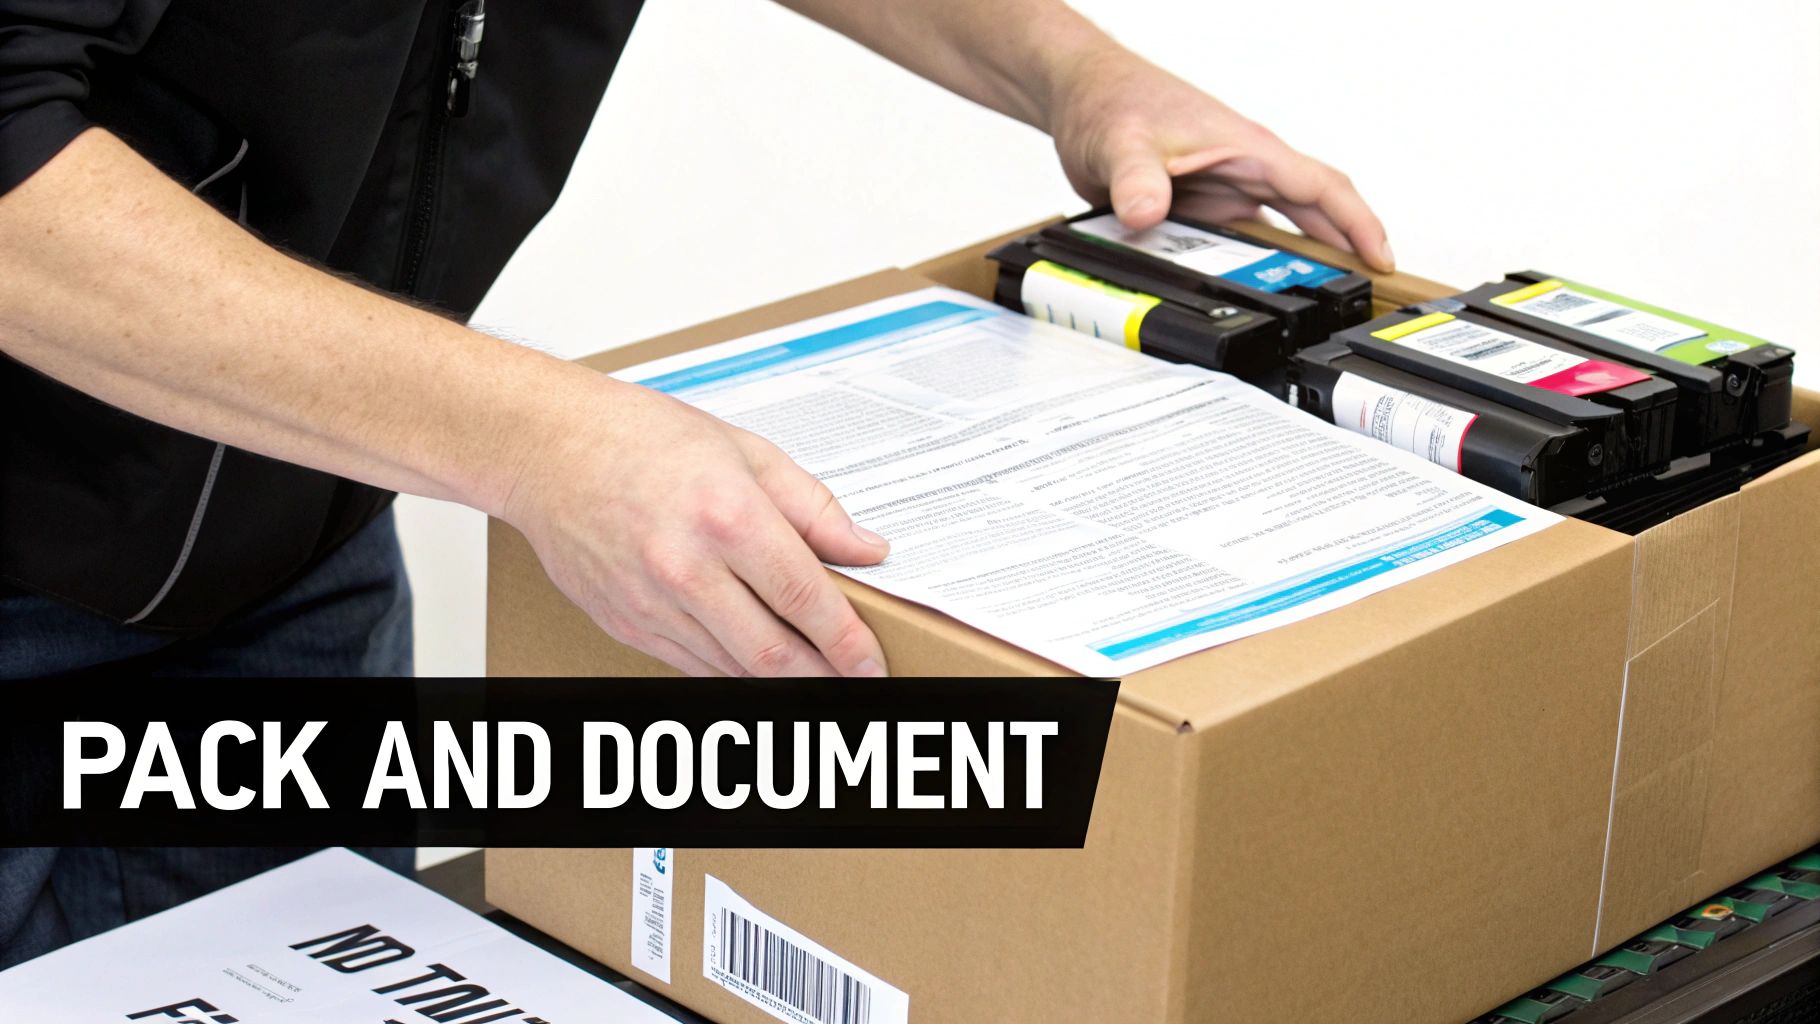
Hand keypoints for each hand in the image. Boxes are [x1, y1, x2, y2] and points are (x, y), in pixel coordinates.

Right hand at [503, 379, 890, 676]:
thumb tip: (866, 549)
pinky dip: (734, 671)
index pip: (805, 598)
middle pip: (773, 653)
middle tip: (855, 682)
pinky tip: (759, 663)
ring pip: (735, 669)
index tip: (872, 662)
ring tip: (816, 674)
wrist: (549, 450)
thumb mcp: (746, 452)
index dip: (848, 641)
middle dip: (824, 676)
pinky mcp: (627, 624)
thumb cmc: (641, 439)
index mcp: (726, 516)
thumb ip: (813, 508)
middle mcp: (687, 568)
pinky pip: (694, 666)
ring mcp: (652, 604)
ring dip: (782, 680)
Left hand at [1045, 48, 1393, 270]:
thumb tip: (1147, 213)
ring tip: (1316, 315)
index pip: (1322, 187)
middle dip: (1343, 257)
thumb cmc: (1112, 101)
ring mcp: (1224, 192)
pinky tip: (1249, 301)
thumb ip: (1136, 180)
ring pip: (1276, 236)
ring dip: (1297, 269)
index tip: (1382, 259)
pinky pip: (1234, 245)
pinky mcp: (1200, 209)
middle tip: (1364, 303)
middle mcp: (1244, 172)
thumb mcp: (1123, 143)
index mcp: (1248, 150)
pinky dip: (1246, 272)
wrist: (1082, 98)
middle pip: (1312, 217)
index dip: (1358, 223)